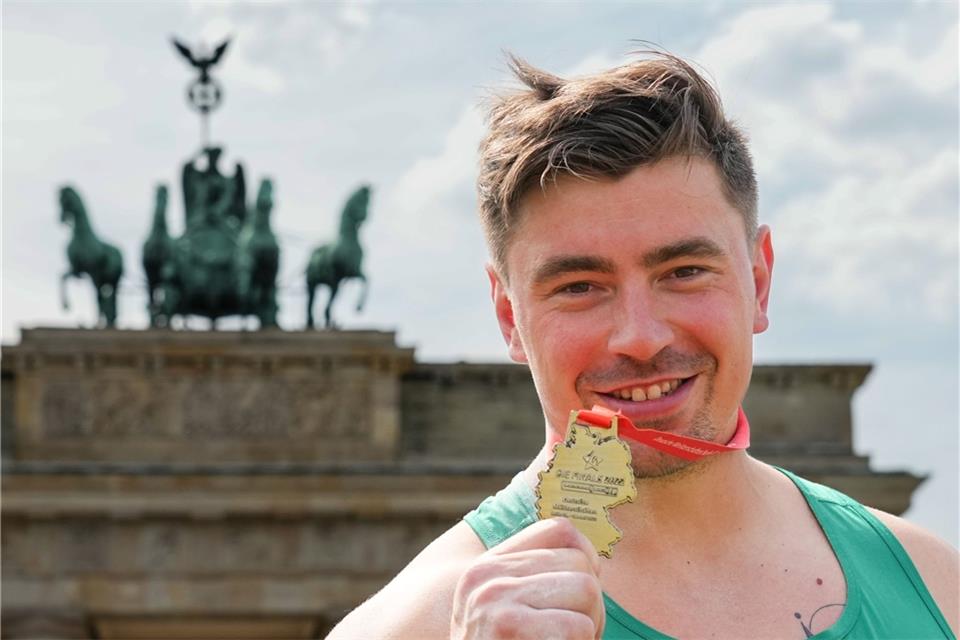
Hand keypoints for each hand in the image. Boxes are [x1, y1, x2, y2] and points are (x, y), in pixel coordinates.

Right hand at [451, 517, 604, 638]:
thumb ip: (531, 580)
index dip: (587, 557)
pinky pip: (578, 627)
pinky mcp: (509, 625)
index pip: (560, 529)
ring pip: (587, 591)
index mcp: (487, 566)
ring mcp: (494, 599)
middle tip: (572, 636)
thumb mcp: (503, 612)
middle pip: (580, 563)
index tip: (582, 593)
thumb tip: (590, 557)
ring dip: (590, 628)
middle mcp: (486, 576)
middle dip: (591, 604)